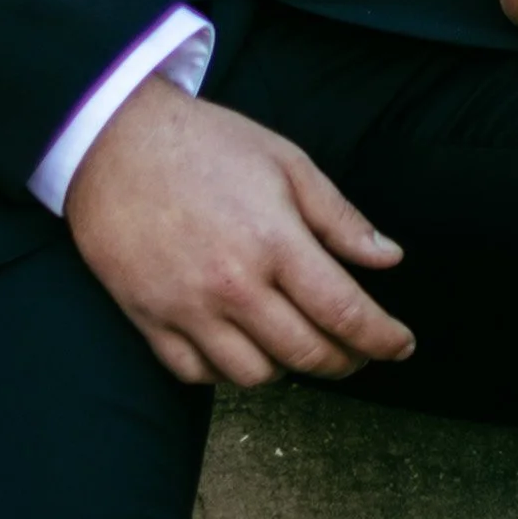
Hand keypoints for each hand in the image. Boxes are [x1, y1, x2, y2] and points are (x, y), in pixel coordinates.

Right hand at [65, 70, 415, 389]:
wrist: (116, 142)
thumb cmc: (208, 144)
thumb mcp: (286, 161)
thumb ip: (340, 217)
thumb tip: (390, 259)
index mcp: (275, 240)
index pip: (344, 311)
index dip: (381, 338)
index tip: (402, 346)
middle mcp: (234, 285)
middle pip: (305, 353)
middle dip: (344, 361)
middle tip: (358, 352)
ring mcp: (188, 310)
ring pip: (254, 376)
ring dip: (288, 368)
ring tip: (299, 342)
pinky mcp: (150, 322)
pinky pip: (198, 376)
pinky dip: (227, 371)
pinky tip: (243, 345)